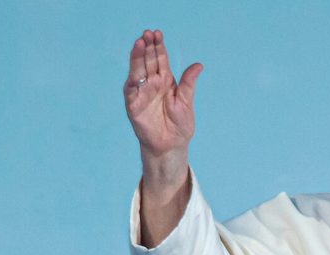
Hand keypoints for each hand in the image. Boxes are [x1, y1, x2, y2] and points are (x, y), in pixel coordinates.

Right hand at [124, 29, 202, 161]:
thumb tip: (199, 64)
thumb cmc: (180, 126)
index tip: (157, 33)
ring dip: (137, 57)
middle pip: (148, 61)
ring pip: (138, 71)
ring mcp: (142, 92)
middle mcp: (152, 84)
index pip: (160, 59)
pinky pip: (131, 89)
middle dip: (147, 47)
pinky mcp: (133, 104)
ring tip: (139, 43)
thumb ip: (188, 83)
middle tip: (147, 33)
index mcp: (166, 81)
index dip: (158, 46)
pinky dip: (132, 78)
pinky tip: (134, 68)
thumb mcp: (186, 102)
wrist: (171, 145)